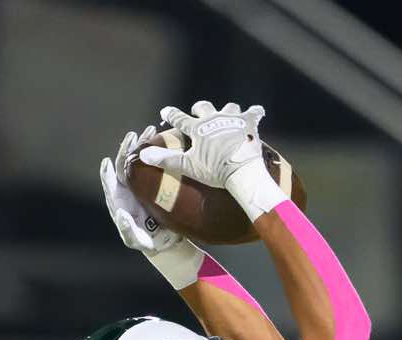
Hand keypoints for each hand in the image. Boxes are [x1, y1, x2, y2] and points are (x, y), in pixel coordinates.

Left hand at [99, 129, 200, 288]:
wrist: (165, 240)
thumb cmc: (147, 242)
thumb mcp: (137, 241)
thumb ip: (127, 231)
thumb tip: (120, 213)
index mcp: (119, 200)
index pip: (110, 182)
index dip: (107, 172)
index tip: (107, 162)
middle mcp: (128, 188)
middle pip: (125, 164)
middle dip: (129, 148)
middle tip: (135, 135)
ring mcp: (142, 182)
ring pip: (141, 159)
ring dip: (144, 143)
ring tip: (152, 130)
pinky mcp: (156, 181)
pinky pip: (155, 163)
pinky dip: (158, 151)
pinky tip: (165, 140)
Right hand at [142, 100, 264, 188]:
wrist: (241, 169)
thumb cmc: (214, 170)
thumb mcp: (188, 166)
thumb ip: (166, 159)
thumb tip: (144, 154)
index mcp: (198, 129)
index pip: (180, 119)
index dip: (172, 114)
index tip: (166, 110)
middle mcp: (214, 118)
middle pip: (204, 107)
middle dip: (200, 108)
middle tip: (198, 111)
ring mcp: (232, 119)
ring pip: (229, 107)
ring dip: (227, 110)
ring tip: (228, 114)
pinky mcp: (248, 123)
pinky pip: (254, 113)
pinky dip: (255, 113)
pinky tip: (257, 112)